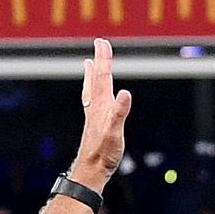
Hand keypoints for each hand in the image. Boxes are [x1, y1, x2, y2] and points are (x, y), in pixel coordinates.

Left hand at [70, 39, 130, 191]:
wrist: (90, 170)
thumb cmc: (103, 154)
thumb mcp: (115, 134)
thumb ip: (120, 113)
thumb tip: (125, 93)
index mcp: (101, 106)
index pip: (102, 78)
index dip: (103, 60)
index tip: (102, 43)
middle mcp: (96, 107)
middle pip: (96, 79)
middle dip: (99, 60)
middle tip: (99, 43)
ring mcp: (94, 115)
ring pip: (92, 89)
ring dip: (92, 74)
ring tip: (89, 63)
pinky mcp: (95, 123)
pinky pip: (93, 101)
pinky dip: (93, 92)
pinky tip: (94, 94)